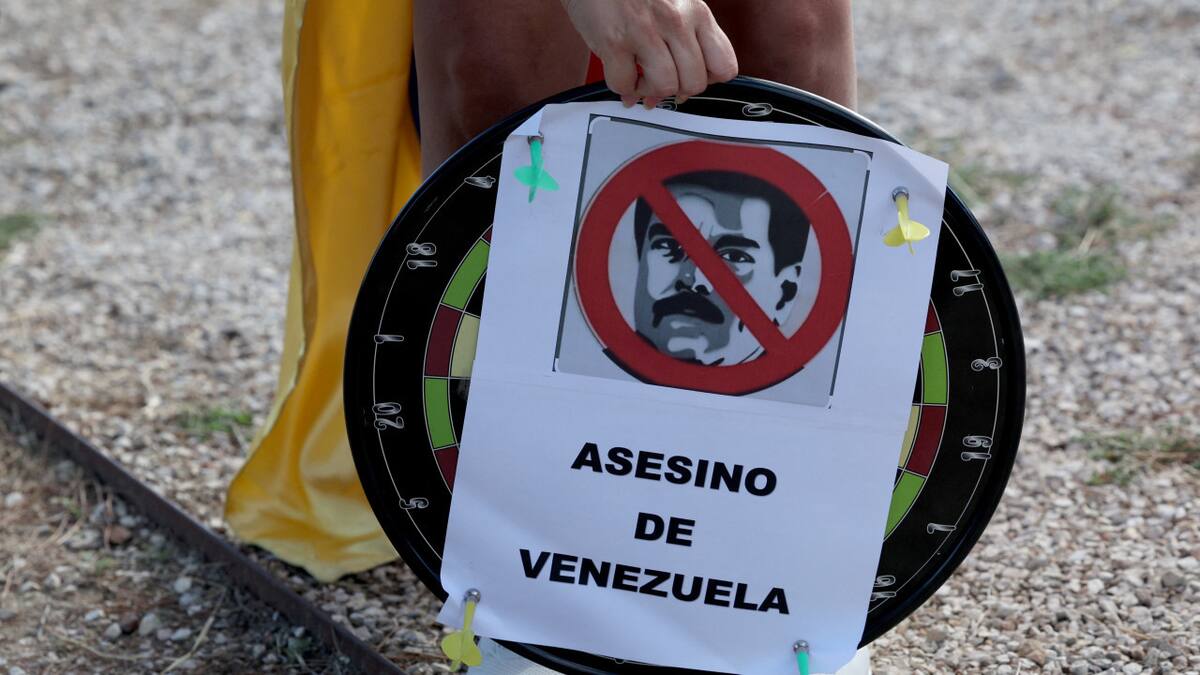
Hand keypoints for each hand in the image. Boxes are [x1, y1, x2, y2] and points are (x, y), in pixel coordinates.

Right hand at [560, 0, 737, 107]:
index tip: (691, 78)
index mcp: (696, 12)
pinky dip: (622, 87)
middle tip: (661, 82)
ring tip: (639, 80)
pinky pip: (625, 84)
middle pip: (695, 83)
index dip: (707, 80)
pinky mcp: (615, 41)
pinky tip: (620, 73)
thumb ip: (684, 37)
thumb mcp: (674, 3)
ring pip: (664, 87)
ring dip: (649, 91)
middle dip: (676, 90)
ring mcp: (645, 31)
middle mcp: (676, 21)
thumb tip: (680, 84)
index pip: (724, 66)